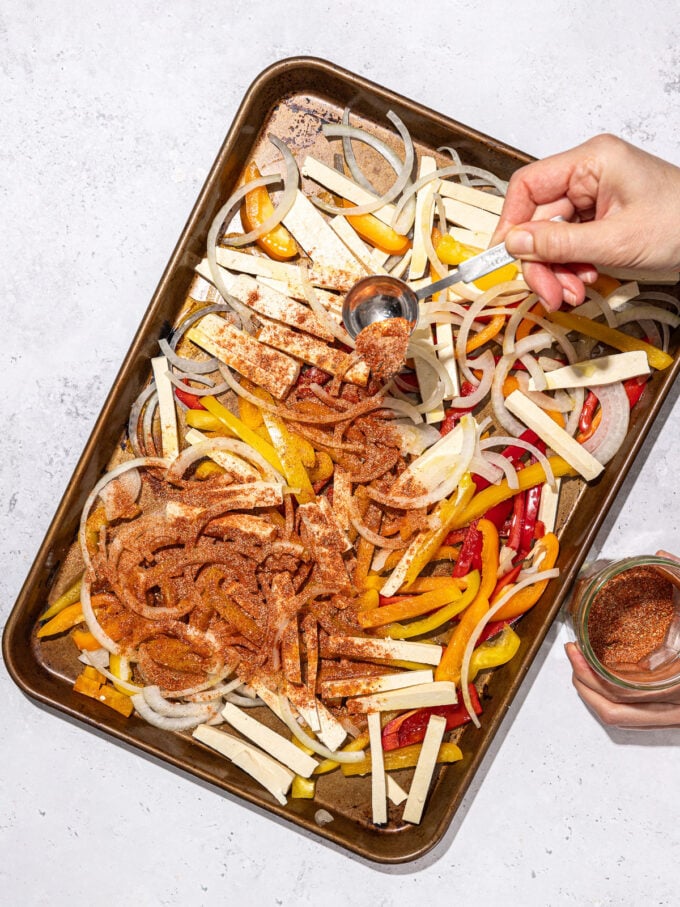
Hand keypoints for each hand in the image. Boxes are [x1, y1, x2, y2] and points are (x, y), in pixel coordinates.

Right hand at [493, 134, 679, 309]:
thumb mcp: (615, 241)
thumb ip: (560, 243)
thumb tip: (514, 243)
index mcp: (592, 162)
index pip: (529, 186)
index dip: (510, 222)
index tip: (504, 256)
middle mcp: (590, 177)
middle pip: (539, 220)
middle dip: (540, 261)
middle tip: (547, 292)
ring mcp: (595, 200)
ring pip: (552, 239)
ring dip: (556, 271)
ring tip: (572, 293)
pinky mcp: (601, 222)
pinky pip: (570, 247)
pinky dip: (571, 270)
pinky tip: (584, 284)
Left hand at [566, 550, 679, 728]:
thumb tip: (663, 558)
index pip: (623, 694)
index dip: (590, 676)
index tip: (574, 650)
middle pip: (618, 714)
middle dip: (585, 689)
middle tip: (572, 660)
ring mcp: (679, 715)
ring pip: (627, 721)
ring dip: (597, 697)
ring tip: (582, 668)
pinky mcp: (678, 714)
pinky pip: (639, 717)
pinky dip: (616, 700)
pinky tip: (607, 675)